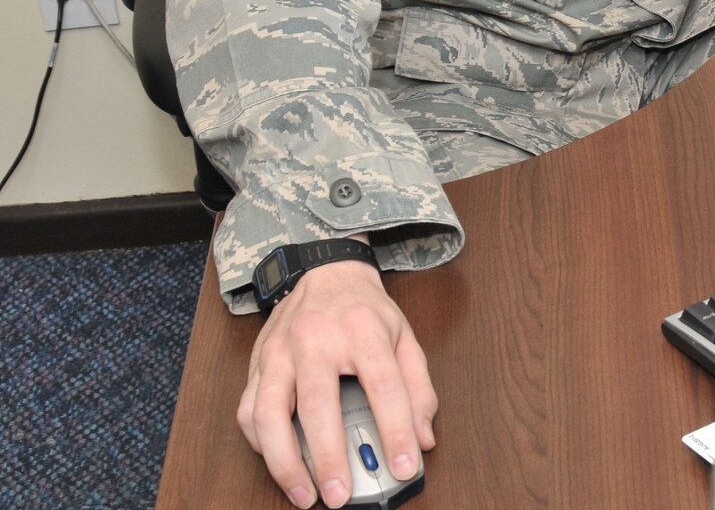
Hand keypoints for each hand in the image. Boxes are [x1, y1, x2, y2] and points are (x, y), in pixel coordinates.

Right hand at [238, 243, 436, 507]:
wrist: (325, 270)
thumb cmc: (365, 309)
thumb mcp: (405, 337)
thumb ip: (418, 388)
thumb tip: (423, 439)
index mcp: (362, 330)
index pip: (384, 388)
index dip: (396, 432)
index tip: (403, 467)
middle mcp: (315, 340)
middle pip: (318, 405)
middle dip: (328, 458)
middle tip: (341, 496)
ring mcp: (279, 352)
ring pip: (268, 414)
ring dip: (284, 462)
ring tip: (305, 494)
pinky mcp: (256, 364)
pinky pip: (248, 411)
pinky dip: (260, 444)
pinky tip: (280, 462)